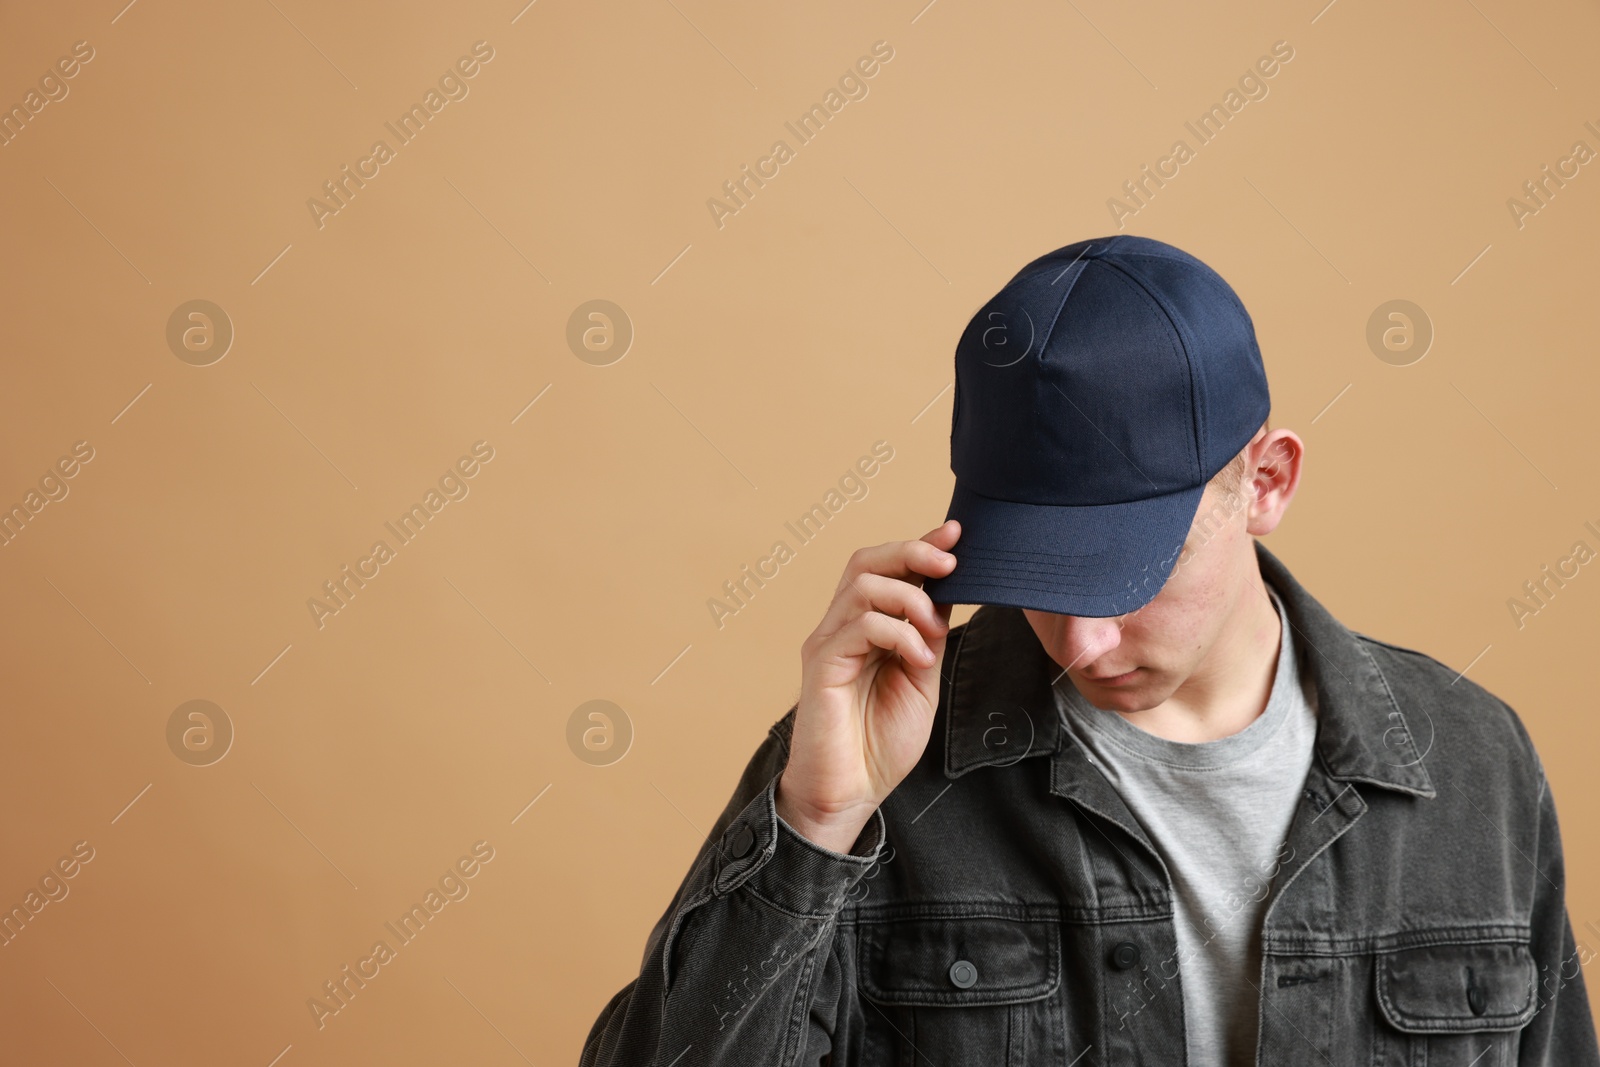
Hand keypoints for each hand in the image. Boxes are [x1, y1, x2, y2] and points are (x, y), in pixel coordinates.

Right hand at [775, 520, 959, 852]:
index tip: (955, 532)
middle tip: (951, 562)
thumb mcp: (921, 678)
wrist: (849, 793)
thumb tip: (946, 592)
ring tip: (933, 628)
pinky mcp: (822, 665)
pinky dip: (898, 633)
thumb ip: (928, 636)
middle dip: (912, 552)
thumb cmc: (880, 742)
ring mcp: (827, 644)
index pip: (887, 569)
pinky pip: (859, 626)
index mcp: (864, 628)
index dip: (919, 545)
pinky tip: (918, 659)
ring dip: (909, 597)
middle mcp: (840, 627)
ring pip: (863, 586)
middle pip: (867, 561)